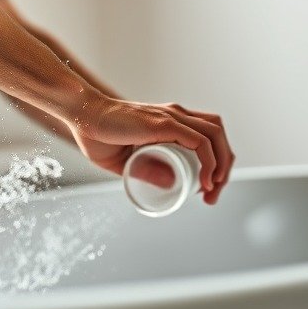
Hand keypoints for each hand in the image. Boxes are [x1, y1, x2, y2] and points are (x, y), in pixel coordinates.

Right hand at [69, 96, 234, 205]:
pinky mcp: (165, 123)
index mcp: (170, 120)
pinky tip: (207, 180)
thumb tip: (171, 184)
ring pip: (216, 135)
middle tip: (213, 194)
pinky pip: (200, 141)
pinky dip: (210, 162)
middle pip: (218, 134)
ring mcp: (172, 117)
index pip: (209, 134)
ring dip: (223, 164)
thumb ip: (147, 170)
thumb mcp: (125, 161)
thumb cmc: (97, 135)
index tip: (209, 189)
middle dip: (225, 166)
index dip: (217, 161)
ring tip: (214, 189)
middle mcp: (177, 114)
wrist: (82, 115)